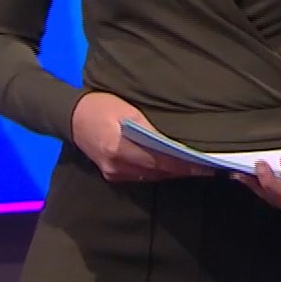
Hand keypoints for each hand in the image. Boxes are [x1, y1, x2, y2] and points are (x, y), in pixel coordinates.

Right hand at [70, 92, 209, 182]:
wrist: (72, 116)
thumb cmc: (102, 105)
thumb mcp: (129, 110)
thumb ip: (150, 128)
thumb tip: (174, 141)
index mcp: (120, 147)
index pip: (159, 160)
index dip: (183, 164)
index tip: (205, 165)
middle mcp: (117, 165)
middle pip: (157, 171)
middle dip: (182, 169)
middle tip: (208, 167)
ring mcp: (113, 172)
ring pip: (151, 175)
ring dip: (172, 171)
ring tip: (196, 167)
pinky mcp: (112, 174)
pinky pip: (141, 175)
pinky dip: (158, 171)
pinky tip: (173, 166)